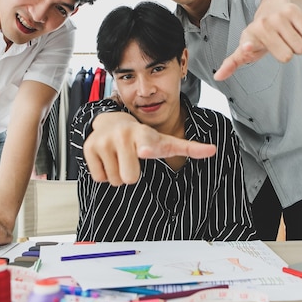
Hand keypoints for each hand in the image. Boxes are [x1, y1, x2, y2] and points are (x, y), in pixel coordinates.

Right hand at [84, 112, 215, 185]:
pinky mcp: (88, 148)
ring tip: (120, 157)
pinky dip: (104, 172)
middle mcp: (122, 135)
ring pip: (114, 180)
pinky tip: (109, 158)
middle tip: (131, 159)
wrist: (113, 121)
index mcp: (143, 135)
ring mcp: (103, 141)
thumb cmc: (144, 137)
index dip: (145, 148)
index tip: (143, 150)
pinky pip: (99, 177)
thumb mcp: (166, 142)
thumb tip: (213, 150)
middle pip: (129, 179)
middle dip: (131, 174)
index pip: (145, 144)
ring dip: (118, 174)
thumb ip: (189, 148)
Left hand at [214, 0, 301, 80]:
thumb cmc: (259, 34)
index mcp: (249, 37)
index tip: (247, 46)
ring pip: (301, 47)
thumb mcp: (244, 48)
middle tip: (279, 43)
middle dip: (287, 53)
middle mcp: (263, 25)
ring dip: (298, 45)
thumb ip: (232, 63)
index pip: (249, 45)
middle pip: (287, 56)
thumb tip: (217, 77)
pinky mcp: (293, 10)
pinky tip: (295, 29)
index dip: (248, 46)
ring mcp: (278, 17)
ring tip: (287, 36)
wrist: (273, 4)